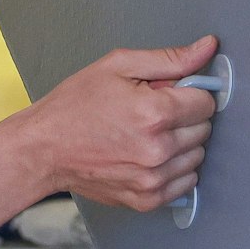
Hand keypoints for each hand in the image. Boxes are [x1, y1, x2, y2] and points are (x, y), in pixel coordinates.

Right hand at [3, 36, 219, 211]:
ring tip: (147, 136)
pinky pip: (185, 183)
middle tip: (152, 115)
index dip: (190, 95)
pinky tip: (148, 157)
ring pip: (196, 157)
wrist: (43, 149)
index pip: (206, 104)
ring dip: (181, 145)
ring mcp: (154, 178)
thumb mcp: (117, 67)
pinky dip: (173, 170)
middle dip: (184, 118)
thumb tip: (206, 49)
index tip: (172, 95)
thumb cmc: (74, 107)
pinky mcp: (149, 199)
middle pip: (203, 130)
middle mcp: (158, 149)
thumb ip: (169, 60)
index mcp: (154, 114)